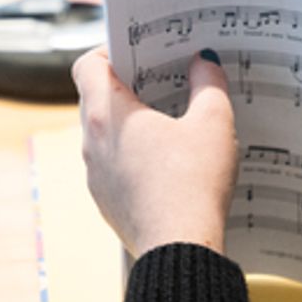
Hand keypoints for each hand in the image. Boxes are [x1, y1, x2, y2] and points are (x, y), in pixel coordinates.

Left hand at [72, 47, 238, 257]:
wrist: (180, 250)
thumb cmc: (193, 185)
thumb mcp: (214, 124)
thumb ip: (209, 84)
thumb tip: (205, 62)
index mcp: (108, 114)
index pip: (87, 64)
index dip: (110, 50)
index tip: (139, 50)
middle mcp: (92, 142)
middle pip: (96, 96)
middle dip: (127, 83)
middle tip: (162, 77)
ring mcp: (95, 175)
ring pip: (104, 133)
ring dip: (130, 121)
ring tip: (170, 118)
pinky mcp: (107, 201)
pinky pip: (113, 164)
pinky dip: (133, 153)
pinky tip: (168, 160)